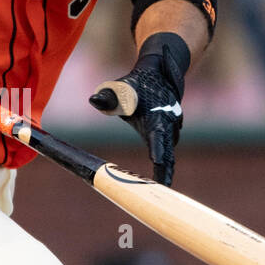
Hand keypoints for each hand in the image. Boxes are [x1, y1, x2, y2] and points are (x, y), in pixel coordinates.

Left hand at [88, 33, 189, 185]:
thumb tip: (93, 100)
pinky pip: (168, 151)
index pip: (157, 135)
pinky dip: (166, 164)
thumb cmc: (135, 85)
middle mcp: (167, 124)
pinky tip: (161, 179)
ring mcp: (171, 129)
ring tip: (162, 186)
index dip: (157, 149)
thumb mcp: (120, 88)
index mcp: (156, 115)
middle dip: (166, 170)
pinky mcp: (170, 134)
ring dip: (167, 168)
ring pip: (170, 152)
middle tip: (162, 189)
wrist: (158, 75)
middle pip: (168, 151)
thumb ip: (108, 97)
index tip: (156, 162)